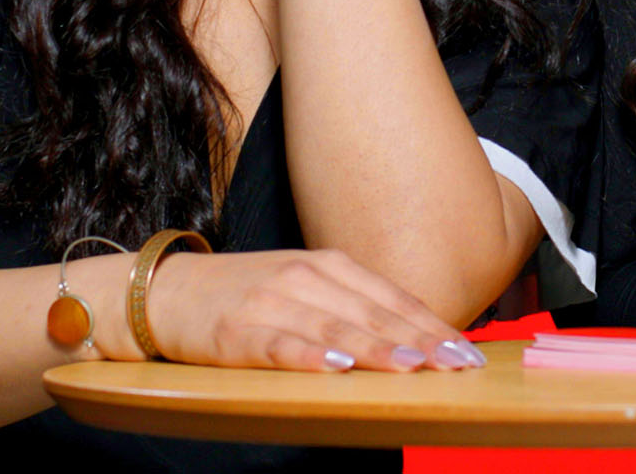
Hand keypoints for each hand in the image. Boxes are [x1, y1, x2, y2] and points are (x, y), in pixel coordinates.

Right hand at [129, 246, 487, 371]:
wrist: (166, 293)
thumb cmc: (245, 296)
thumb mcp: (304, 289)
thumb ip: (351, 307)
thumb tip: (413, 339)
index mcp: (327, 265)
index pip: (392, 297)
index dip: (433, 324)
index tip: (469, 351)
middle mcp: (305, 278)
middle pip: (372, 313)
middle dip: (420, 341)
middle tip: (458, 364)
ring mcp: (270, 302)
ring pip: (335, 328)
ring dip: (377, 348)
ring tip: (412, 366)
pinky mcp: (237, 331)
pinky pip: (280, 345)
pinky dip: (310, 357)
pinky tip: (335, 369)